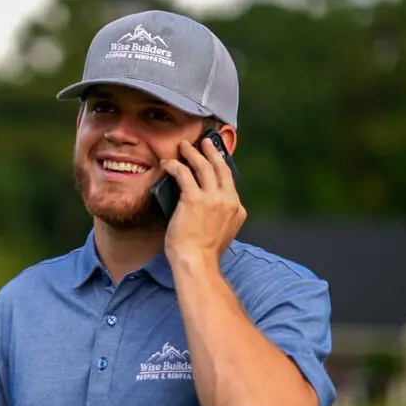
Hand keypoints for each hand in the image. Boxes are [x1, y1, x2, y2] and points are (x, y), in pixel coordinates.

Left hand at [160, 136, 246, 267]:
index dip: (221, 169)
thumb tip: (207, 210)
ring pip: (203, 167)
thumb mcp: (221, 234)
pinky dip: (175, 166)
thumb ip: (220, 218)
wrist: (197, 263)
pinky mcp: (194, 199)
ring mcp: (213, 198)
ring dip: (193, 153)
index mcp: (237, 210)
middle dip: (213, 152)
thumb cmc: (204, 254)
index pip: (230, 184)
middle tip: (206, 142)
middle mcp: (229, 201)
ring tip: (184, 146)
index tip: (215, 160)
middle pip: (221, 168)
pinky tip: (167, 163)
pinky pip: (183, 174)